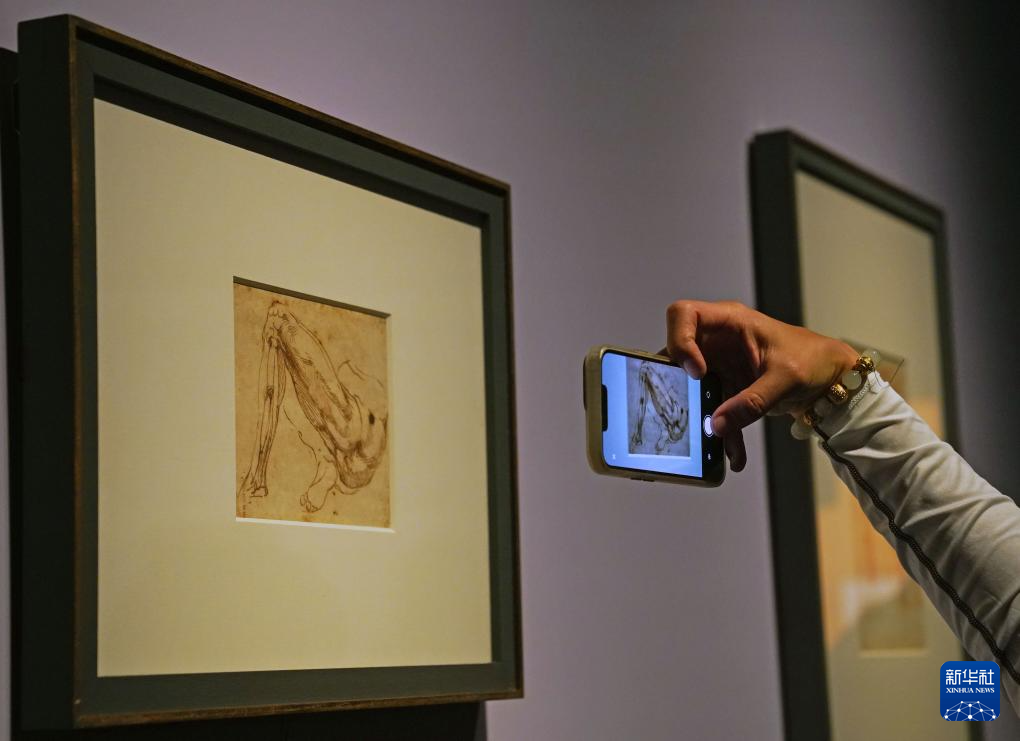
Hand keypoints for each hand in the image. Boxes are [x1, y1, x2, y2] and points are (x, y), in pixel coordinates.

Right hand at [663, 300, 857, 471]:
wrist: (830, 379)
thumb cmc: (813, 359)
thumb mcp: (786, 378)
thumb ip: (753, 401)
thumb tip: (718, 424)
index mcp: (730, 321)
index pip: (684, 315)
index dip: (679, 340)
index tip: (696, 370)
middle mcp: (718, 341)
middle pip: (677, 353)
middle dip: (678, 384)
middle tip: (689, 406)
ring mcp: (719, 365)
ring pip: (692, 389)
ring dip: (701, 416)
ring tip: (714, 439)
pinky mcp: (727, 388)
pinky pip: (714, 411)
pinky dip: (723, 433)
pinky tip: (734, 454)